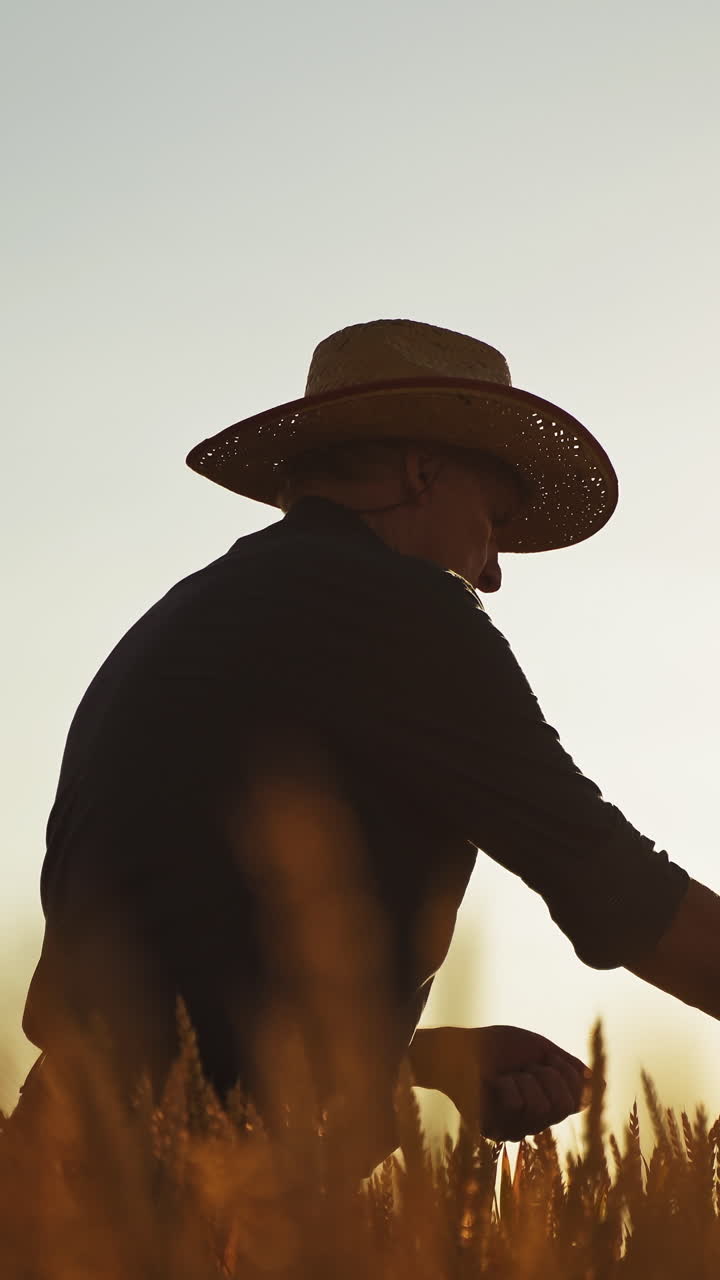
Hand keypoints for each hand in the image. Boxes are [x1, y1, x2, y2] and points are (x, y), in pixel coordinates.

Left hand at [410, 1024, 591, 1141]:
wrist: (458, 1048)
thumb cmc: (497, 1047)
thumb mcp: (539, 1049)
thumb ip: (567, 1067)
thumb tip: (599, 1086)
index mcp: (547, 1103)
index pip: (579, 1101)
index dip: (568, 1075)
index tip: (547, 1059)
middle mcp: (534, 1122)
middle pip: (564, 1105)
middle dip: (547, 1074)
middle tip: (525, 1067)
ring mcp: (515, 1128)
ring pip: (542, 1106)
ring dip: (524, 1078)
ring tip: (505, 1075)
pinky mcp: (495, 1130)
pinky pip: (518, 1106)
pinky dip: (506, 1084)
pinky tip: (492, 1084)